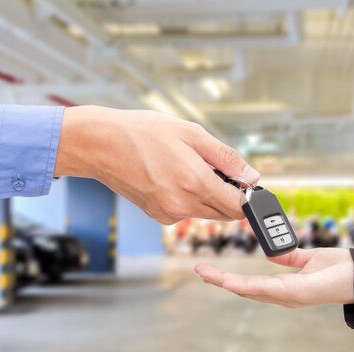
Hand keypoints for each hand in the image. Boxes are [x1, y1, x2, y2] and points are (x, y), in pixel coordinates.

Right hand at [54, 106, 258, 223]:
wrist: (101, 144)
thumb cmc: (144, 133)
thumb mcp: (191, 134)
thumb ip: (226, 158)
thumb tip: (252, 177)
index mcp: (195, 183)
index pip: (238, 206)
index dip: (248, 197)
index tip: (248, 186)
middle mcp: (182, 205)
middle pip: (224, 213)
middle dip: (229, 195)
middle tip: (218, 170)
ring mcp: (168, 214)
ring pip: (205, 213)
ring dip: (209, 196)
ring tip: (191, 168)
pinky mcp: (158, 216)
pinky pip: (186, 212)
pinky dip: (189, 199)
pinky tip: (174, 177)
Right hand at [195, 248, 353, 307]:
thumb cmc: (340, 269)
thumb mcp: (308, 258)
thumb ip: (289, 256)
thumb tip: (271, 252)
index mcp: (285, 287)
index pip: (252, 284)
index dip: (230, 279)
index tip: (211, 270)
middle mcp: (283, 295)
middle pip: (244, 289)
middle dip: (220, 281)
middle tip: (199, 270)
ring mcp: (287, 296)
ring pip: (248, 290)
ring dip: (224, 282)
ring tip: (205, 273)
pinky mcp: (294, 293)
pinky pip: (264, 288)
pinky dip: (243, 285)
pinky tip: (228, 281)